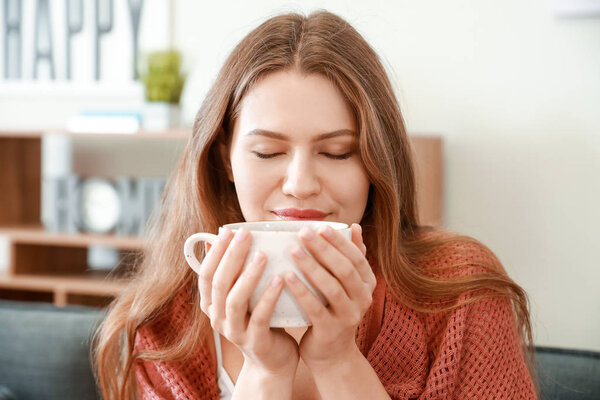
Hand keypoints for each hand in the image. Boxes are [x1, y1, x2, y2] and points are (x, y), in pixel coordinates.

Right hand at [198, 227, 298, 375]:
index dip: (215, 253)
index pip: (206, 275)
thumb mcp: (242, 297)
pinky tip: (280, 279)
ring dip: (248, 275)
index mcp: (212, 305)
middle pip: (219, 283)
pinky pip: (260, 317)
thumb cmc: (259, 320)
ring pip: (235, 300)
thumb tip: (222, 238)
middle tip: (245, 233)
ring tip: (262, 254)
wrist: (273, 362)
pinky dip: (269, 297)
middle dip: (231, 256)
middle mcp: (218, 319)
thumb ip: (234, 273)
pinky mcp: (256, 342)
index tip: (228, 230)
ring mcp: (235, 332)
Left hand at [284, 223, 375, 367]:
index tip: (319, 226)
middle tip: (303, 232)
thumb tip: (355, 227)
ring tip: (292, 250)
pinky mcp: (331, 331)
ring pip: (331, 287)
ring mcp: (349, 316)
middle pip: (344, 269)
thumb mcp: (348, 285)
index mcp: (368, 283)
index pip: (356, 257)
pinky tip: (286, 277)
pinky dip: (301, 291)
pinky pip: (315, 308)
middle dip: (323, 249)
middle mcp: (363, 299)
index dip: (338, 241)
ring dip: (311, 267)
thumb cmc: (335, 310)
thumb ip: (352, 257)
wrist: (332, 353)